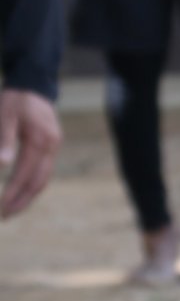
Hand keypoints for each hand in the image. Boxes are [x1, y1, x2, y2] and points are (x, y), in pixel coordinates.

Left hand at [0, 88, 60, 216]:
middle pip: (38, 183)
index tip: (0, 208)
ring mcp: (54, 147)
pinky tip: (21, 192)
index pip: (25, 175)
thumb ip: (4, 140)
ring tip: (12, 209)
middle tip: (5, 216)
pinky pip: (43, 172)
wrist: (33, 83)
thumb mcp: (4, 116)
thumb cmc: (15, 99)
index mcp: (40, 141)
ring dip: (28, 197)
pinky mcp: (51, 147)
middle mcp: (51, 147)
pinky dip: (33, 185)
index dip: (12, 193)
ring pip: (43, 180)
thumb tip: (2, 166)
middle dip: (22, 202)